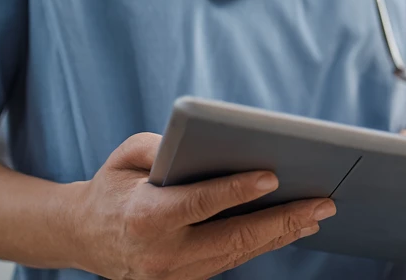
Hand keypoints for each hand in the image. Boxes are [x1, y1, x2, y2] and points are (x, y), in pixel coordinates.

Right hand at [66, 132, 335, 279]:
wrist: (84, 237)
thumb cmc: (113, 187)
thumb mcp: (126, 156)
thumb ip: (162, 146)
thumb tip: (207, 139)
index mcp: (144, 216)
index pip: (198, 204)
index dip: (236, 191)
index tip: (272, 176)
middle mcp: (161, 254)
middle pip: (231, 238)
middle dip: (282, 219)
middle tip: (322, 201)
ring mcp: (174, 275)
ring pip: (238, 254)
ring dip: (281, 234)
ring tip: (317, 214)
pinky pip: (231, 262)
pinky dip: (263, 244)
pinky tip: (290, 228)